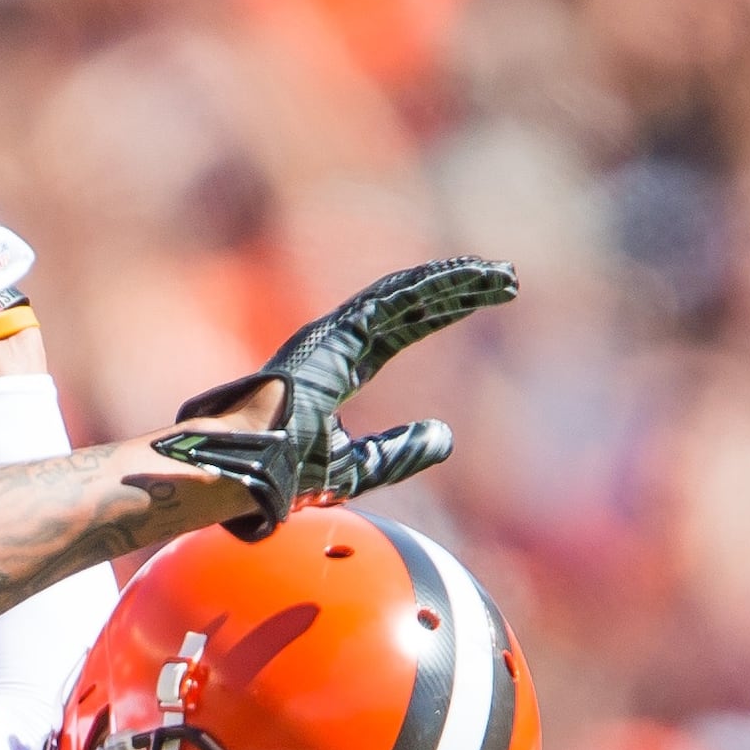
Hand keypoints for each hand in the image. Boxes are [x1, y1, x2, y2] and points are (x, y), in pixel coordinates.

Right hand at [153, 258, 516, 537]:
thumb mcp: (357, 467)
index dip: (440, 313)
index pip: (400, 330)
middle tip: (505, 280)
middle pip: (408, 306)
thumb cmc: (281, 476)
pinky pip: (388, 304)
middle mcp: (336, 343)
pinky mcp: (332, 337)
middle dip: (457, 290)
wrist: (243, 475)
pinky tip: (464, 279)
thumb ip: (398, 451)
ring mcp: (331, 336)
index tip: (483, 301)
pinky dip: (428, 289)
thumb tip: (445, 437)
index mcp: (338, 367)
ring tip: (499, 274)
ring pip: (403, 297)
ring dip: (454, 282)